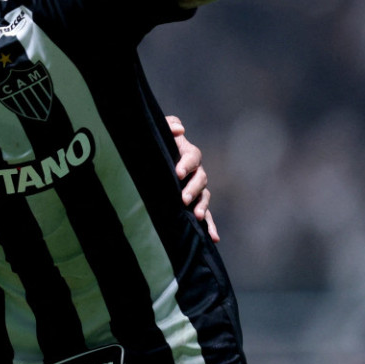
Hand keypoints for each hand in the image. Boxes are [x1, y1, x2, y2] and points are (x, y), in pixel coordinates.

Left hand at [167, 115, 217, 242]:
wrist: (151, 156)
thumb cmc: (155, 142)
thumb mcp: (158, 130)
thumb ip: (168, 125)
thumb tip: (180, 130)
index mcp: (188, 153)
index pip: (192, 157)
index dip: (186, 164)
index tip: (178, 173)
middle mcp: (195, 171)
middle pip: (201, 179)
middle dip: (193, 189)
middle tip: (183, 199)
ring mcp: (196, 188)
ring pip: (205, 197)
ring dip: (203, 207)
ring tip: (198, 216)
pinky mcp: (194, 202)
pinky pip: (205, 214)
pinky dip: (210, 226)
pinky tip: (213, 238)